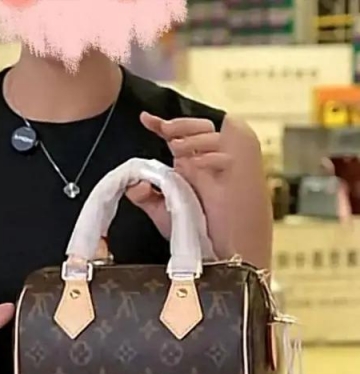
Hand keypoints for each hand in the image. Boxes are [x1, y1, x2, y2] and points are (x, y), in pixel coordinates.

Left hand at [126, 112, 234, 257]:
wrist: (223, 250)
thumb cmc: (198, 231)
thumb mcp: (163, 212)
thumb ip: (144, 197)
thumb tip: (135, 183)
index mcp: (191, 165)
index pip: (178, 135)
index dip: (162, 124)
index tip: (145, 119)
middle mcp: (208, 159)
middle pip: (199, 124)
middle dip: (180, 124)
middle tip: (166, 132)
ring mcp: (226, 163)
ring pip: (213, 132)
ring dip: (193, 138)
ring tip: (177, 150)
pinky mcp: (242, 169)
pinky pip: (229, 151)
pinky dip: (211, 156)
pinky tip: (198, 165)